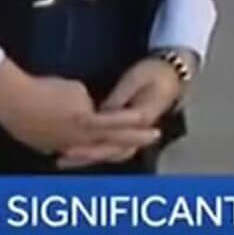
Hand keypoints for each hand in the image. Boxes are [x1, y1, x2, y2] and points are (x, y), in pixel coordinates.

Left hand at [0, 62, 160, 160]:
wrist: (11, 101)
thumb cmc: (18, 107)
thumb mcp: (37, 123)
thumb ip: (56, 122)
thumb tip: (66, 112)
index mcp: (62, 145)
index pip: (91, 150)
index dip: (109, 147)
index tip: (123, 143)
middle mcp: (73, 145)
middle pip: (108, 149)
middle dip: (129, 146)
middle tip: (148, 142)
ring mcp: (79, 134)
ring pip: (114, 137)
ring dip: (135, 136)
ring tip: (153, 134)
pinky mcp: (82, 120)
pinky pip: (111, 122)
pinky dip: (128, 122)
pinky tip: (142, 119)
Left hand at [55, 56, 188, 169]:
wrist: (170, 77)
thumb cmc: (152, 74)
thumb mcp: (136, 78)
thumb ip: (119, 96)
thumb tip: (101, 111)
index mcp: (143, 115)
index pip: (118, 124)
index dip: (97, 124)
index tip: (78, 122)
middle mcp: (138, 131)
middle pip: (113, 150)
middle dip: (88, 153)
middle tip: (66, 154)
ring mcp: (133, 135)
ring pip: (110, 154)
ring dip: (87, 159)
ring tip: (63, 160)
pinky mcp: (125, 133)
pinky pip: (108, 148)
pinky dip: (91, 153)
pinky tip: (71, 152)